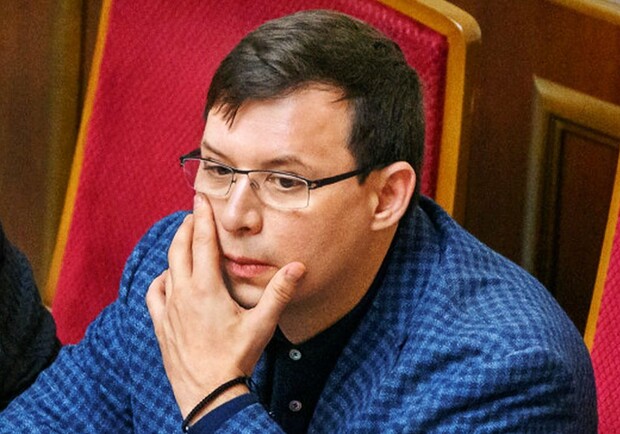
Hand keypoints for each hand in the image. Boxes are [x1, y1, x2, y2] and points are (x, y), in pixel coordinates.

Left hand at [146, 193, 305, 419]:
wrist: (208, 393)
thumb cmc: (236, 357)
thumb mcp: (263, 323)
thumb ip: (280, 293)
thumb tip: (298, 267)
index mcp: (207, 288)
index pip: (202, 242)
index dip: (201, 218)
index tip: (199, 200)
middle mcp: (184, 293)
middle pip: (179, 248)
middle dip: (186, 227)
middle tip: (193, 213)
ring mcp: (169, 309)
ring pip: (167, 268)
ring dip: (174, 250)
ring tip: (184, 242)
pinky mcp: (162, 325)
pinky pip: (154, 294)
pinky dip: (161, 280)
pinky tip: (167, 280)